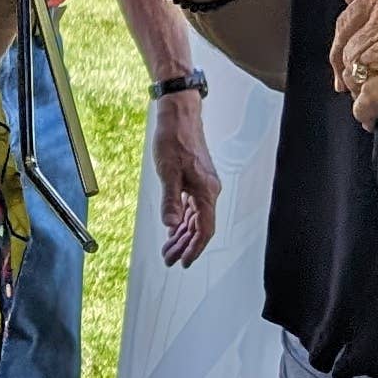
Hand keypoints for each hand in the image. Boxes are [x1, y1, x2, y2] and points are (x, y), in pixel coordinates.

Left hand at [149, 90, 220, 266]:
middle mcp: (209, 190)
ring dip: (182, 234)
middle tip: (170, 258)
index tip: (183, 262)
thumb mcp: (168, 171)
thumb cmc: (174, 138)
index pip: (204, 230)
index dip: (194, 248)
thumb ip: (170, 200)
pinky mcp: (196, 180)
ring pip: (195, 218)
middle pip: (200, 227)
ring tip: (169, 248)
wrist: (179, 115)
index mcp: (206, 191)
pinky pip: (192, 207)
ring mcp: (203, 185)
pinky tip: (173, 227)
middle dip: (184, 245)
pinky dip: (182, 219)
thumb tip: (170, 224)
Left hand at [329, 0, 377, 127]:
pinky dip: (367, 110)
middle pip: (349, 48)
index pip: (349, 17)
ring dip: (357, 91)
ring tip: (365, 103)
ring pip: (359, 71)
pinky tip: (369, 119)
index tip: (345, 55)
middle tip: (348, 85)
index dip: (343, 41)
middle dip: (345, 69)